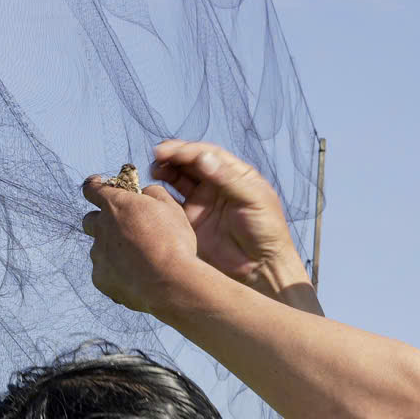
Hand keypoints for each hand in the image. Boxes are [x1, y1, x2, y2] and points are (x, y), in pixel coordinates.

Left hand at [79, 170, 209, 317]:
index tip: (97, 185)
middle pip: (89, 220)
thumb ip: (154, 193)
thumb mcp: (171, 208)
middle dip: (101, 221)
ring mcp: (98, 254)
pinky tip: (135, 275)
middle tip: (121, 228)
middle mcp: (101, 228)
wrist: (170, 283)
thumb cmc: (173, 243)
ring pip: (98, 248)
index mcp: (116, 205)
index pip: (92, 189)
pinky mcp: (99, 278)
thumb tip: (145, 192)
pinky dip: (115, 271)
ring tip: (137, 259)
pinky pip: (103, 271)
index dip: (93, 186)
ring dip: (111, 249)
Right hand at [147, 140, 313, 301]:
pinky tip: (152, 192)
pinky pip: (172, 204)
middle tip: (157, 157)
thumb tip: (202, 157)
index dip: (187, 150)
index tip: (170, 151)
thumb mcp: (253, 199)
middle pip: (190, 163)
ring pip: (178, 179)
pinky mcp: (190, 222)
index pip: (207, 154)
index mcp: (234, 174)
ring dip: (165, 171)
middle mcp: (216, 185)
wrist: (260, 268)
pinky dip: (160, 196)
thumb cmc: (266, 231)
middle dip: (172, 157)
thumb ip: (227, 178)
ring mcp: (202, 203)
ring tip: (154, 170)